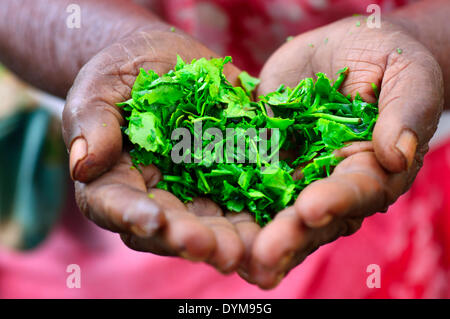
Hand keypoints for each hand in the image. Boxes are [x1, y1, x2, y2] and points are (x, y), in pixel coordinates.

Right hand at [63, 29, 259, 272]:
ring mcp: (192, 191)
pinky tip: (278, 227)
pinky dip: (259, 218)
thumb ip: (92, 120)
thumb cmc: (124, 72)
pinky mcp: (227, 179)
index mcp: (114, 178)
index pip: (115, 204)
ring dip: (230, 240)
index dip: (131, 215)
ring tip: (252, 250)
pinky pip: (243, 202)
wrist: (165, 61)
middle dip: (192, 240)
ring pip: (208, 224)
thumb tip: (84, 164)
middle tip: (218, 251)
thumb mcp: (101, 85)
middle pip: (168, 227)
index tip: (154, 220)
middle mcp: (154, 195)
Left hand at [243, 16, 443, 287]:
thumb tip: (398, 154)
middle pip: (312, 217)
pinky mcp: (265, 157)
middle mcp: (331, 182)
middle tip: (263, 255)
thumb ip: (405, 112)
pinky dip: (231, 205)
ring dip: (257, 238)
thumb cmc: (385, 59)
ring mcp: (295, 173)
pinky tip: (211, 227)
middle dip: (288, 236)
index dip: (335, 202)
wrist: (344, 49)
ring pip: (277, 212)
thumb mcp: (407, 76)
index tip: (310, 208)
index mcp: (372, 169)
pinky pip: (246, 181)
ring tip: (236, 259)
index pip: (357, 191)